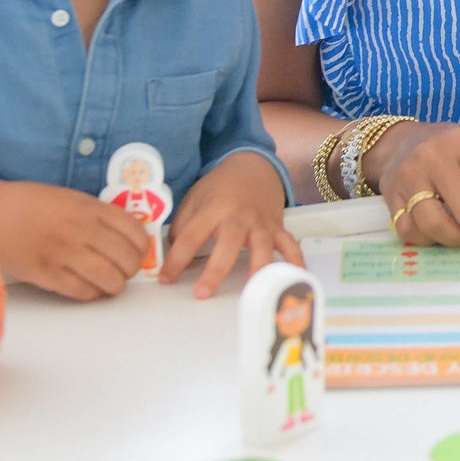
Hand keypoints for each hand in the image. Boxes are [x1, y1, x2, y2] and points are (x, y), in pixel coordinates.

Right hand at [0, 177, 148, 301]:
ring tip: (108, 281)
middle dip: (130, 269)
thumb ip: (98, 215)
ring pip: (110, 280)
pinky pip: (84, 292)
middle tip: (122, 269)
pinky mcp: (47, 275)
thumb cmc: (30, 204)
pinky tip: (88, 286)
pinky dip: (93, 293)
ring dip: (115, 285)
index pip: (136, 233)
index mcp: (90, 208)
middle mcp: (81, 230)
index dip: (142, 247)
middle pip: (127, 260)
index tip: (137, 251)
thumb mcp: (70, 198)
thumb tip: (127, 236)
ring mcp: (64, 254)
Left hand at [160, 152, 301, 298]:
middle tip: (202, 293)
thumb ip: (183, 225)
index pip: (191, 237)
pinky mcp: (277, 228)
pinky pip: (290, 245)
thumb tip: (171, 254)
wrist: (254, 167)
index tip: (165, 280)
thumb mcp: (195, 198)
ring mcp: (261, 223)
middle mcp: (238, 217)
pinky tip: (294, 278)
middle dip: (215, 271)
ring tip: (253, 293)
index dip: (176, 259)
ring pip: (262, 248)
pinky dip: (294, 261)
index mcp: (213, 209)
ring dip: (257, 270)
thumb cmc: (220, 187)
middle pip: (228, 245)